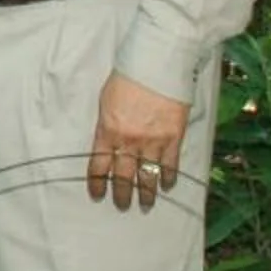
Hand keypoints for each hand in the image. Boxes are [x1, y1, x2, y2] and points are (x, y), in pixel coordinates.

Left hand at [86, 71, 188, 211]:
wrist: (156, 64)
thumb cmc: (127, 76)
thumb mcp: (106, 100)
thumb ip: (106, 125)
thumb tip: (107, 142)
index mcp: (107, 130)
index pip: (98, 165)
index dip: (97, 183)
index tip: (97, 195)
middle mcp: (128, 141)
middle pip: (123, 176)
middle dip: (122, 194)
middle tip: (122, 206)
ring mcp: (152, 141)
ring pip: (148, 176)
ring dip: (146, 194)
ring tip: (146, 205)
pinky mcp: (173, 137)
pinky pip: (170, 165)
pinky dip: (169, 178)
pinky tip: (168, 186)